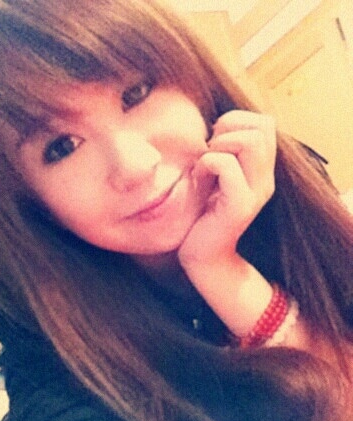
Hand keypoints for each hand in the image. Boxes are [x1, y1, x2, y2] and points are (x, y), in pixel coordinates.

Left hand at [178, 110, 275, 269]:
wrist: (203, 256)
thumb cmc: (202, 214)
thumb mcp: (215, 177)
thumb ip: (224, 153)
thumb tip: (217, 125)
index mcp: (262, 170)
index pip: (265, 122)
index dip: (236, 121)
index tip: (215, 142)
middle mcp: (265, 179)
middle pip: (262, 127)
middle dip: (228, 129)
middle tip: (209, 152)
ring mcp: (256, 192)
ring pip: (251, 142)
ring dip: (219, 146)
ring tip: (204, 166)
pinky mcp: (240, 206)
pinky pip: (227, 166)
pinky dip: (207, 164)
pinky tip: (198, 179)